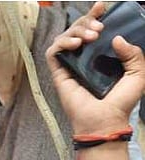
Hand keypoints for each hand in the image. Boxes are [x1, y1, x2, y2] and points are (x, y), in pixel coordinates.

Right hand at [46, 2, 144, 135]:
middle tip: (99, 29)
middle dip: (87, 21)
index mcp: (100, 56)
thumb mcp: (138, 73)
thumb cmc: (121, 101)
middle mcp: (83, 58)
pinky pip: (53, 52)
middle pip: (77, 28)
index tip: (102, 7)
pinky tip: (76, 45)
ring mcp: (69, 66)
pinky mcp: (58, 74)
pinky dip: (62, 43)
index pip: (93, 30)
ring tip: (90, 37)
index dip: (95, 16)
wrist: (106, 119)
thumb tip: (115, 38)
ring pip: (64, 36)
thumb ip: (133, 53)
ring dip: (76, 30)